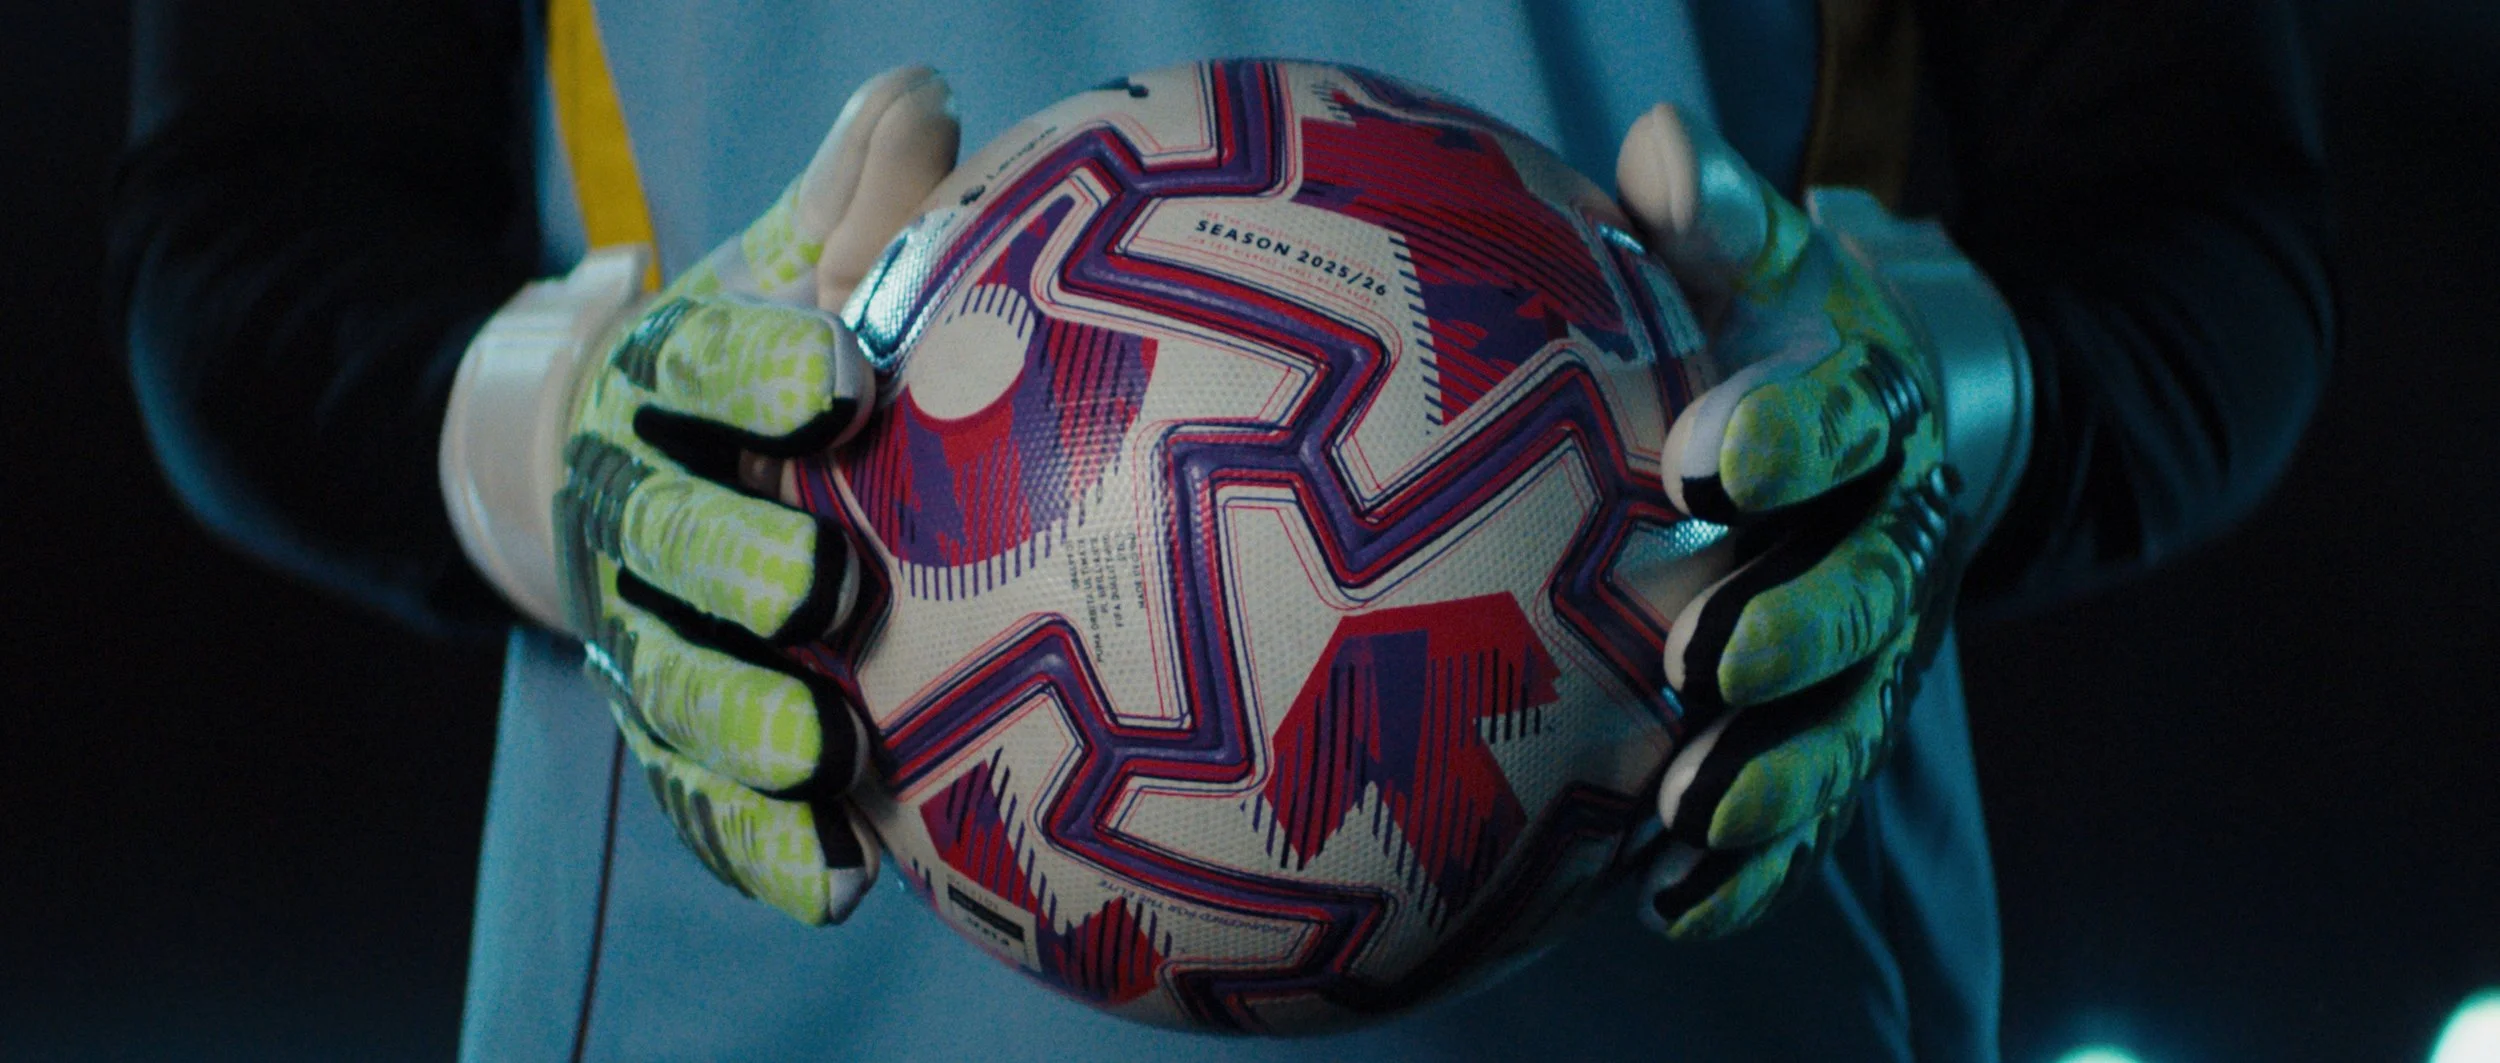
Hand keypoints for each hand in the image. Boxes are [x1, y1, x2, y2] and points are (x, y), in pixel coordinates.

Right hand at [555, 67, 957, 924]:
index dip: (757, 373)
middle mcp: (632, 514)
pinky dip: (753, 844)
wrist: (606, 467)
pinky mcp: (667, 731)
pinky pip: (696, 799)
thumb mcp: (783, 270)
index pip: (698, 371)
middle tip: (822, 589)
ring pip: (669, 684)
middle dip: (733, 565)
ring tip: (818, 759)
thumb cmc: (747, 366)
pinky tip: (835, 884)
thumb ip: (852, 201)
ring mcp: (637, 631)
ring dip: (738, 726)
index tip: (840, 374)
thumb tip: (930, 98)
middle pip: (665, 543)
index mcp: (662, 388)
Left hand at [1615, 105, 2027, 938]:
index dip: (1788, 437)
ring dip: (1778, 772)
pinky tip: (1677, 904)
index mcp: (1868, 411)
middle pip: (1862, 589)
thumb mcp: (1757, 259)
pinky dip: (1759, 859)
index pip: (1842, 418)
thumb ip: (1713, 216)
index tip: (1708, 451)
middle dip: (1794, 626)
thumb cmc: (1775, 327)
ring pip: (1847, 718)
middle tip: (1708, 656)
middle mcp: (1888, 536)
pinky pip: (1812, 802)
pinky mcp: (1841, 718)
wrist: (1889, 422)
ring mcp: (1874, 643)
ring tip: (1695, 815)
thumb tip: (1664, 145)